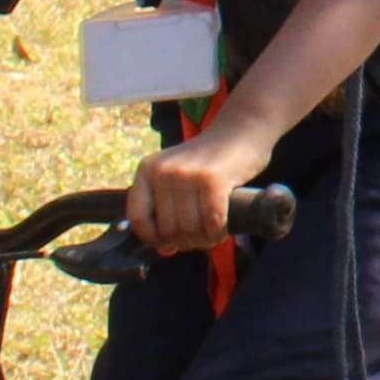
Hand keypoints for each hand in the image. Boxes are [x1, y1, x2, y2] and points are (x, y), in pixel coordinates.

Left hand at [130, 115, 276, 256]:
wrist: (242, 129)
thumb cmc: (210, 159)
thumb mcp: (178, 176)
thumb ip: (167, 210)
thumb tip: (165, 251)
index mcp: (147, 169)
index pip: (137, 216)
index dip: (151, 237)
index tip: (167, 243)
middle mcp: (163, 171)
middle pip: (167, 228)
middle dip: (185, 241)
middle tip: (200, 239)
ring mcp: (187, 174)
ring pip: (189, 229)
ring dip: (203, 240)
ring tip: (212, 235)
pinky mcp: (213, 179)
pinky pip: (211, 222)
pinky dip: (217, 233)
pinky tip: (222, 229)